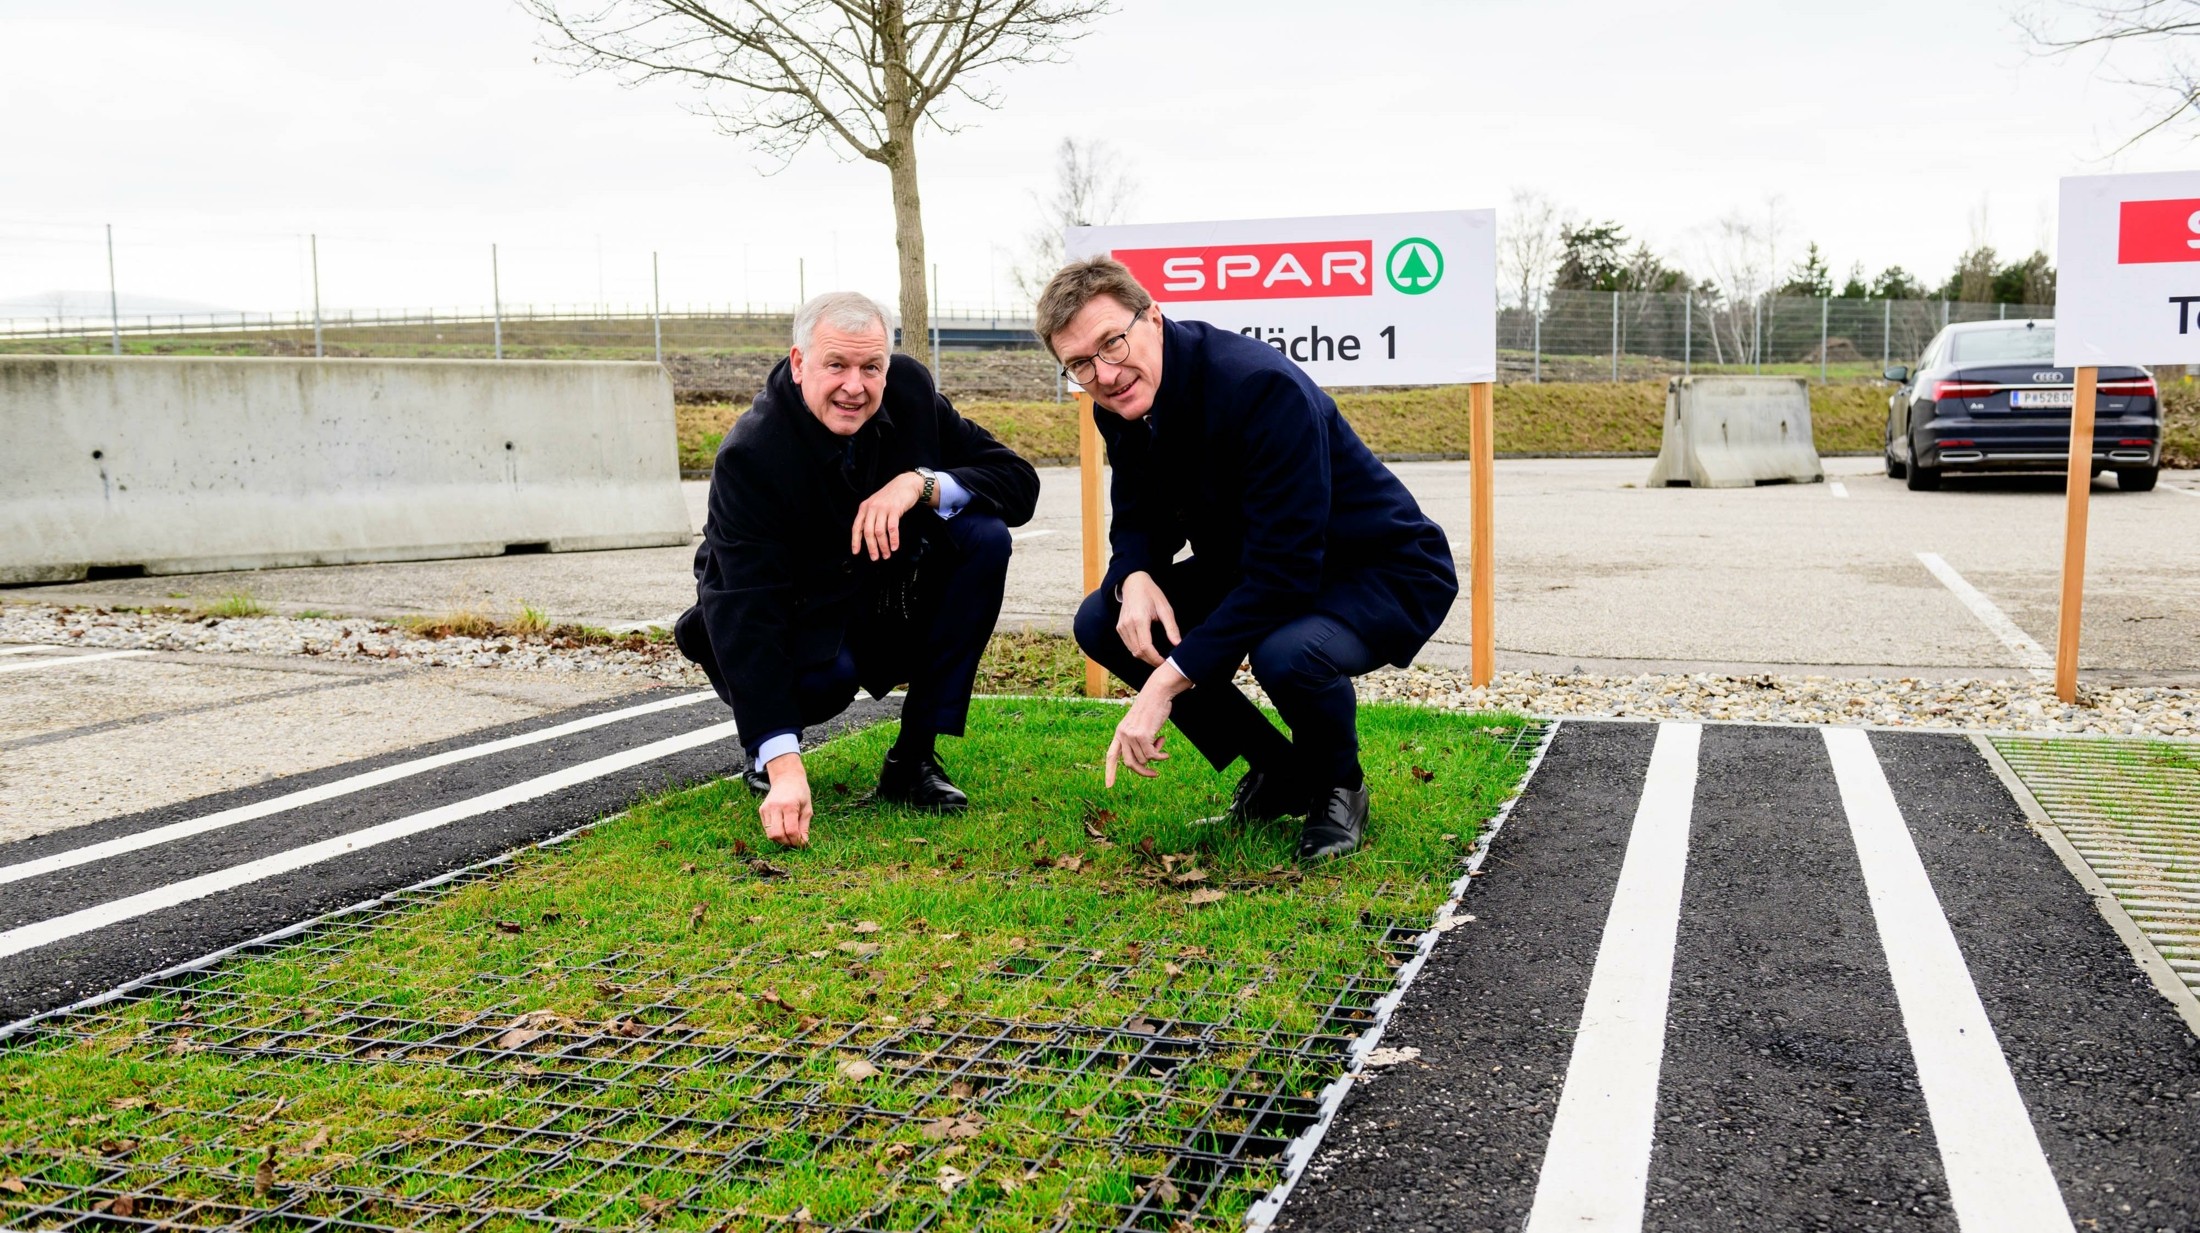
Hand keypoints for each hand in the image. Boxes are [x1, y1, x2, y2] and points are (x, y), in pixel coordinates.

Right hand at [758, 752, 812, 846]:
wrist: (787, 778)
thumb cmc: (800, 793)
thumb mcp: (807, 808)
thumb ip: (804, 826)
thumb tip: (803, 843)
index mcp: (789, 806)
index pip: (791, 830)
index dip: (797, 841)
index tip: (802, 843)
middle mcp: (775, 807)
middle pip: (777, 835)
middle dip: (787, 842)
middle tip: (795, 841)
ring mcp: (766, 809)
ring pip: (770, 834)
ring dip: (780, 839)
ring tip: (789, 836)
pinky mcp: (761, 810)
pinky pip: (766, 828)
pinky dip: (775, 832)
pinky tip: (782, 827)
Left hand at [850, 472, 926, 560]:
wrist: (905, 484)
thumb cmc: (891, 496)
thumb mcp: (876, 503)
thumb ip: (870, 516)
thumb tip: (867, 536)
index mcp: (865, 508)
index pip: (857, 527)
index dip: (855, 541)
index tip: (856, 552)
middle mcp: (872, 508)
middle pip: (868, 532)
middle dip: (872, 547)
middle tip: (875, 557)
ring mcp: (883, 508)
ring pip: (880, 532)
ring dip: (883, 546)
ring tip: (887, 554)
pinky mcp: (895, 509)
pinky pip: (892, 528)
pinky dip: (893, 539)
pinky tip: (894, 546)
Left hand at [1106, 662, 1190, 786]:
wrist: (1156, 693)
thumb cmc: (1152, 708)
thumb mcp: (1141, 725)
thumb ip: (1138, 741)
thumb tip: (1145, 761)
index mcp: (1119, 733)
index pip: (1111, 755)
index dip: (1110, 772)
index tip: (1108, 786)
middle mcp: (1122, 735)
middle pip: (1130, 764)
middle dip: (1143, 772)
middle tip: (1155, 774)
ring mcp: (1131, 736)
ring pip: (1144, 760)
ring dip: (1156, 756)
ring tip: (1161, 742)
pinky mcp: (1142, 736)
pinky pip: (1152, 756)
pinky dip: (1161, 757)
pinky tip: (1166, 752)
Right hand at [1115, 571, 1181, 667]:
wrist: (1133, 583)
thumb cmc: (1151, 594)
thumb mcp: (1165, 608)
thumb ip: (1171, 628)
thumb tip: (1178, 644)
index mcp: (1139, 619)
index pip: (1145, 647)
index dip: (1155, 658)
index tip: (1164, 662)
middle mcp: (1127, 624)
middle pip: (1138, 652)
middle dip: (1151, 660)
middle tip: (1163, 663)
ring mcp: (1121, 627)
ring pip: (1132, 650)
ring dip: (1144, 657)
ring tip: (1157, 658)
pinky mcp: (1119, 628)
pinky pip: (1128, 645)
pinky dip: (1138, 650)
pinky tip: (1148, 650)